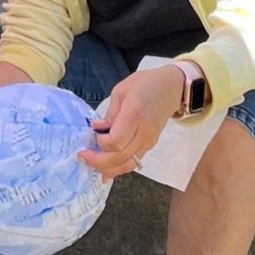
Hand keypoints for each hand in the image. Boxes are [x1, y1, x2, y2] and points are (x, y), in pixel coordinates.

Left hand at [78, 65, 183, 180]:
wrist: (172, 88)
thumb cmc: (145, 84)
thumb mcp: (121, 91)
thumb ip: (109, 114)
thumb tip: (96, 128)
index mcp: (134, 114)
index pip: (115, 141)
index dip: (100, 143)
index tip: (93, 133)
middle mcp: (144, 131)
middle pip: (120, 157)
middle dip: (98, 161)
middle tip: (83, 156)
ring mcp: (149, 141)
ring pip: (128, 165)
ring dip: (108, 169)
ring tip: (91, 166)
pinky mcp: (150, 145)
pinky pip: (134, 162)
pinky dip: (119, 168)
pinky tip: (106, 170)